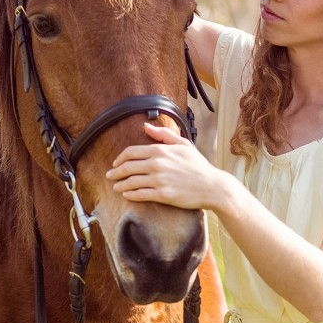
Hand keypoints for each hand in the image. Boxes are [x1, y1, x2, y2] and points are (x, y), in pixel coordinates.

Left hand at [106, 122, 224, 209]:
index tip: (116, 164)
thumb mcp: (183, 144)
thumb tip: (145, 126)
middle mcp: (157, 164)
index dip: (120, 158)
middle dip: (115, 172)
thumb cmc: (198, 165)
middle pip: (128, 167)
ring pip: (131, 182)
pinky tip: (127, 195)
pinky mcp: (163, 195)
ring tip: (116, 188)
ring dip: (120, 185)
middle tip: (109, 176)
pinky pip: (140, 195)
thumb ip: (163, 134)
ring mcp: (159, 180)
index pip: (131, 152)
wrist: (212, 186)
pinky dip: (131, 195)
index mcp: (160, 150)